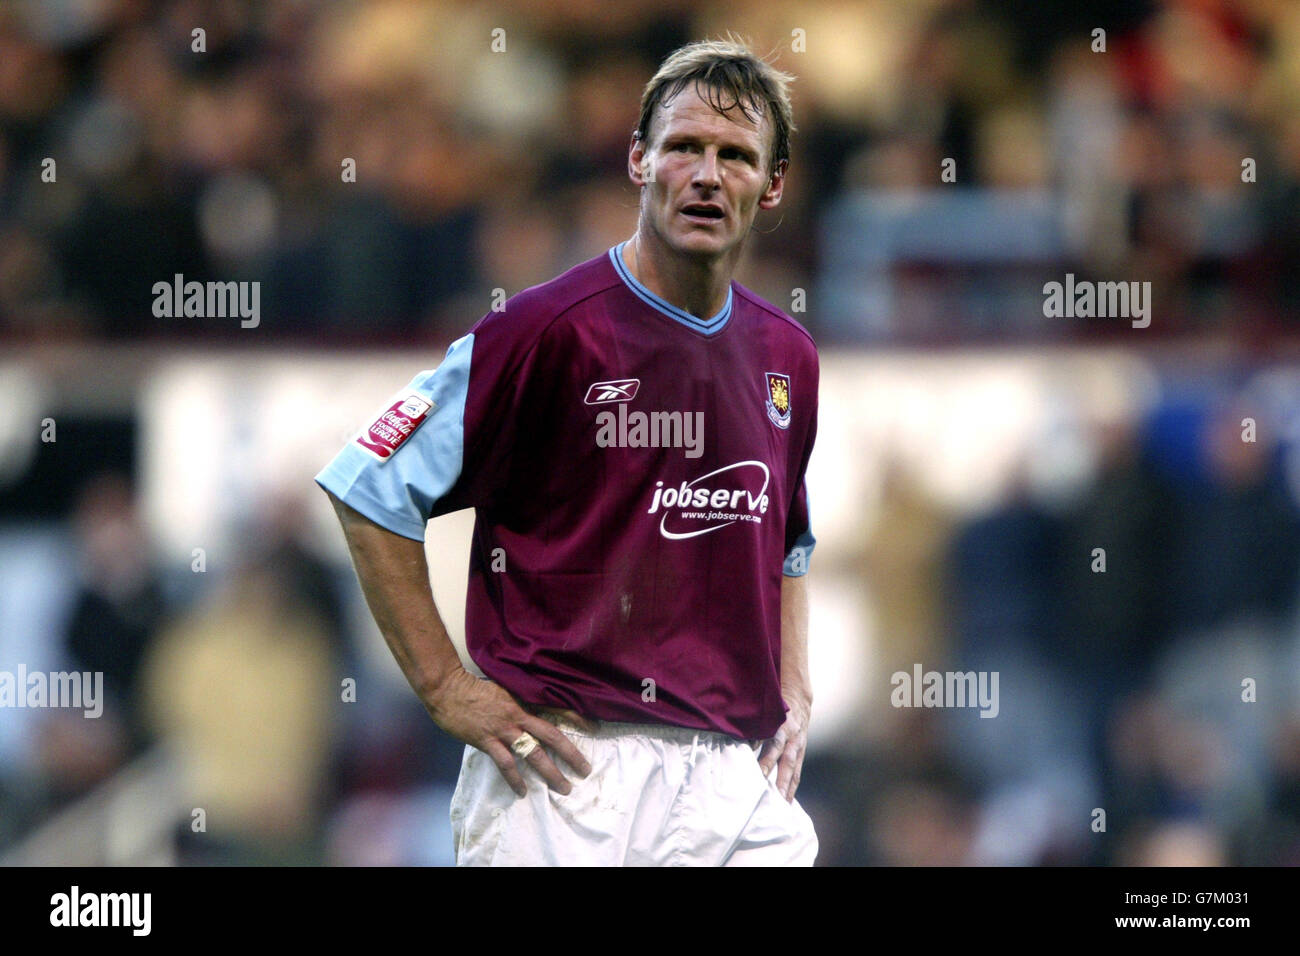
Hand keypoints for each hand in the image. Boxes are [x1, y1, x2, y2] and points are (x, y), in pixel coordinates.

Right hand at [423, 666, 594, 797]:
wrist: (448, 688)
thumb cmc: (474, 688)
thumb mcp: (503, 688)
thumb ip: (519, 700)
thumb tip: (533, 710)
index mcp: (524, 700)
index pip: (557, 708)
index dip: (577, 717)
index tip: (595, 727)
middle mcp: (519, 715)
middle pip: (552, 735)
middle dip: (571, 754)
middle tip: (585, 770)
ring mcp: (504, 728)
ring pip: (534, 752)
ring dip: (550, 772)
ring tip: (564, 787)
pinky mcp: (487, 740)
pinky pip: (506, 763)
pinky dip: (515, 779)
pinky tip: (523, 791)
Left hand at [756, 692, 810, 801]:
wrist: (798, 699)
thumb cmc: (774, 707)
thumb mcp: (763, 712)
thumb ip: (752, 728)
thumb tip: (735, 744)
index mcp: (780, 725)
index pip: (772, 744)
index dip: (765, 759)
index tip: (755, 774)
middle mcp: (791, 737)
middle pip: (785, 760)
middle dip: (779, 779)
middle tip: (772, 797)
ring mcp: (798, 746)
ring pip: (793, 769)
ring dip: (787, 788)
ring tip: (782, 806)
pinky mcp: (801, 753)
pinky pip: (797, 773)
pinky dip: (791, 788)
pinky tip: (786, 802)